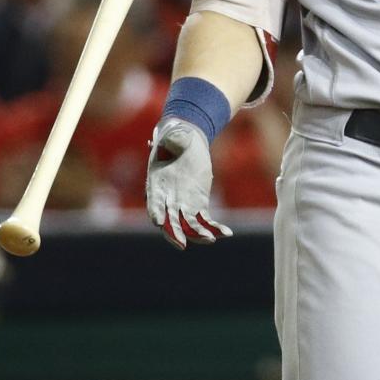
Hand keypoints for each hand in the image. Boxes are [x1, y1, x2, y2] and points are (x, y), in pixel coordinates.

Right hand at [146, 118, 231, 250]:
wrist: (188, 142)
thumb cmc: (177, 137)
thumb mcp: (174, 135)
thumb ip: (174, 139)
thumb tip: (175, 140)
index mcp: (157, 183)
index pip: (153, 201)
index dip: (155, 211)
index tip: (158, 222)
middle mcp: (167, 199)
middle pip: (169, 220)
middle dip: (174, 232)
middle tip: (182, 244)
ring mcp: (183, 204)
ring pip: (188, 225)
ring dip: (198, 234)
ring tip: (210, 239)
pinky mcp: (198, 205)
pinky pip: (205, 221)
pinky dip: (214, 228)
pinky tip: (226, 233)